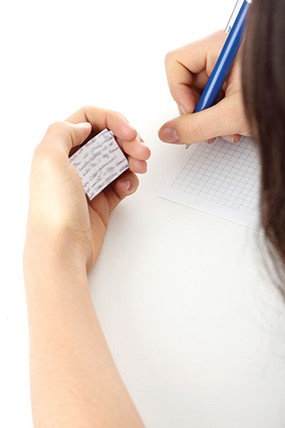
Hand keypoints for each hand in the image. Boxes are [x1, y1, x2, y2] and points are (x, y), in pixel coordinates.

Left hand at [25, 106, 150, 270]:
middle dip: (128, 140)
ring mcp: (89, 182)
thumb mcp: (48, 158)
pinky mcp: (101, 200)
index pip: (89, 120)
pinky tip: (127, 186)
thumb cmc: (54, 209)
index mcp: (58, 149)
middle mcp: (73, 163)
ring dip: (133, 159)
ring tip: (140, 167)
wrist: (62, 250)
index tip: (128, 132)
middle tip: (142, 151)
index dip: (112, 120)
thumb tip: (84, 126)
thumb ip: (63, 131)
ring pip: (117, 159)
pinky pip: (121, 182)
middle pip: (107, 139)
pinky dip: (129, 180)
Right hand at [158, 31, 250, 144]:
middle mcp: (221, 54)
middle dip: (195, 110)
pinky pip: (212, 98)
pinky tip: (230, 127)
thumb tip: (168, 132)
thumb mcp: (232, 117)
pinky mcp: (232, 81)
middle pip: (186, 81)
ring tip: (223, 130)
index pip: (176, 62)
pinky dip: (217, 116)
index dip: (177, 90)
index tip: (190, 111)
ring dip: (206, 117)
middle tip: (205, 126)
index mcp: (221, 48)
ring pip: (198, 93)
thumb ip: (195, 126)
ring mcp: (227, 68)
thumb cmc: (277, 100)